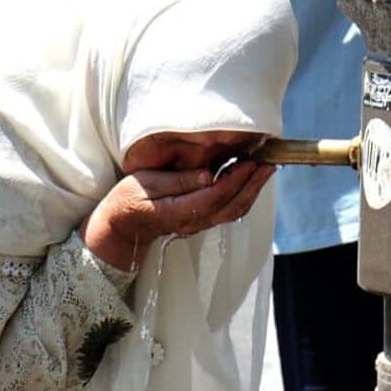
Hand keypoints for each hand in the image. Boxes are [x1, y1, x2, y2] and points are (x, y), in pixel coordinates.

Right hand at [81, 159, 274, 271]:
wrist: (122, 227)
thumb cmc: (128, 200)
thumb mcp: (146, 184)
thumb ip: (178, 181)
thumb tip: (209, 175)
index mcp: (178, 212)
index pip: (215, 197)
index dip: (236, 180)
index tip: (250, 162)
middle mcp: (193, 222)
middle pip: (232, 207)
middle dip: (253, 186)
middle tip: (268, 164)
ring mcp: (199, 224)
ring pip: (233, 211)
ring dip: (252, 191)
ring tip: (265, 170)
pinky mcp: (201, 221)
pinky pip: (228, 210)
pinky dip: (243, 195)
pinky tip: (248, 179)